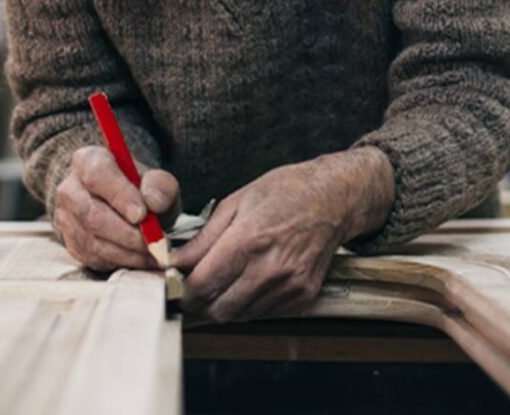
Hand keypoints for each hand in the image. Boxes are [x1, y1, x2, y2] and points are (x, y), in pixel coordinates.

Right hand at [52, 145, 178, 271]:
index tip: (142, 214)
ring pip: (93, 241)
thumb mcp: (157, 181)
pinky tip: (141, 258)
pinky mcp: (72, 244)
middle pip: (92, 214)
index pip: (97, 175)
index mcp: (87, 161)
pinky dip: (121, 262)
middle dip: (128, 234)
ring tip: (154, 253)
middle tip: (156, 242)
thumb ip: (161, 186)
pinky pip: (94, 258)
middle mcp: (70, 189)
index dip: (119, 196)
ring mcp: (67, 218)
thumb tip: (154, 202)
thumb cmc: (139, 189)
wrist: (122, 204)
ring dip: (128, 252)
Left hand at [173, 148, 393, 322]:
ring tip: (221, 283)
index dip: (182, 290)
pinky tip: (248, 283)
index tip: (175, 284)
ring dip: (224, 305)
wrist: (334, 199)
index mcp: (250, 240)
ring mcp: (290, 285)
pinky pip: (264, 314)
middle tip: (193, 289)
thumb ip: (204, 238)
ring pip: (240, 316)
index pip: (203, 285)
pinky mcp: (303, 296)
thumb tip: (176, 261)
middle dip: (199, 303)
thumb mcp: (236, 202)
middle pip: (219, 309)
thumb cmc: (286, 192)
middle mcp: (271, 268)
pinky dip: (249, 305)